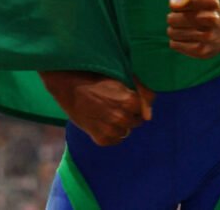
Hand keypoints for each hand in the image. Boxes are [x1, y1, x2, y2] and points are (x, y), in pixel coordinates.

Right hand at [38, 71, 154, 145]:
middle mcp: (123, 117)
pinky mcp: (101, 139)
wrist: (70, 87)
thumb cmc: (97, 79)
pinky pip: (114, 141)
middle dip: (128, 115)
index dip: (134, 105)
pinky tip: (101, 123)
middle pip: (135, 123)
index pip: (143, 110)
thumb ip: (143, 94)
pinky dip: (109, 134)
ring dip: (119, 125)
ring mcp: (111, 129)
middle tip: (114, 107)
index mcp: (131, 101)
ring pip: (125, 132)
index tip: (123, 99)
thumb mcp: (123, 78)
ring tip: (106, 115)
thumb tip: (149, 116)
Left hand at [166, 0, 219, 58]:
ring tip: (185, 28)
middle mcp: (212, 19)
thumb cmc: (209, 8)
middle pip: (172, 19)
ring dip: (174, 29)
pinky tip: (187, 38)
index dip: (177, 4)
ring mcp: (208, 37)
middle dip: (174, 17)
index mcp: (212, 1)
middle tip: (183, 17)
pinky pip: (174, 45)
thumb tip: (174, 4)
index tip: (185, 5)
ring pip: (172, 32)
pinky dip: (176, 41)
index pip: (177, 4)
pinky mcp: (202, 52)